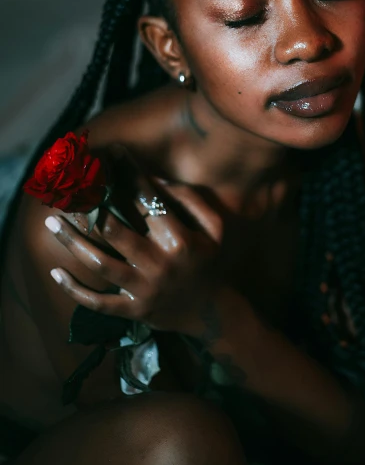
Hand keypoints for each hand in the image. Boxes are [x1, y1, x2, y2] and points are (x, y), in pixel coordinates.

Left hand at [45, 150, 224, 336]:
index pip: (147, 199)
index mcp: (179, 240)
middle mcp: (158, 264)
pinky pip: (98, 302)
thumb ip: (190, 200)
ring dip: (72, 242)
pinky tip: (56, 273)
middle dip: (88, 208)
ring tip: (51, 222)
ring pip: (99, 263)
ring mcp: (143, 289)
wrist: (211, 312)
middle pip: (114, 231)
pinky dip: (74, 290)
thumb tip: (155, 179)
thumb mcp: (214, 228)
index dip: (130, 173)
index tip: (114, 152)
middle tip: (66, 190)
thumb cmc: (210, 261)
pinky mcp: (132, 310)